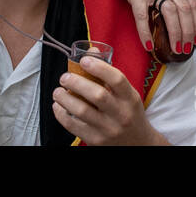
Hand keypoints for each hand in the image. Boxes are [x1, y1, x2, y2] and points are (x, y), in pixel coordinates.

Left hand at [52, 56, 166, 144]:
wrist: (138, 144)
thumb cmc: (130, 114)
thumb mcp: (128, 95)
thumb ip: (110, 76)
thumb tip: (91, 53)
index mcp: (131, 99)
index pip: (117, 80)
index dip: (99, 67)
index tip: (84, 60)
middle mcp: (121, 114)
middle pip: (97, 95)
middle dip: (77, 83)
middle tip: (65, 77)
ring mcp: (108, 129)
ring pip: (82, 111)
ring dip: (65, 99)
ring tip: (58, 91)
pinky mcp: (96, 141)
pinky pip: (74, 127)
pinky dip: (62, 115)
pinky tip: (58, 107)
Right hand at [93, 0, 195, 55]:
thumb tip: (179, 10)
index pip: (194, 4)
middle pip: (185, 11)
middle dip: (188, 33)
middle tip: (186, 50)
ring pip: (169, 14)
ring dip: (174, 34)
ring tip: (174, 50)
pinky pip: (142, 15)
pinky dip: (146, 32)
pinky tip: (149, 45)